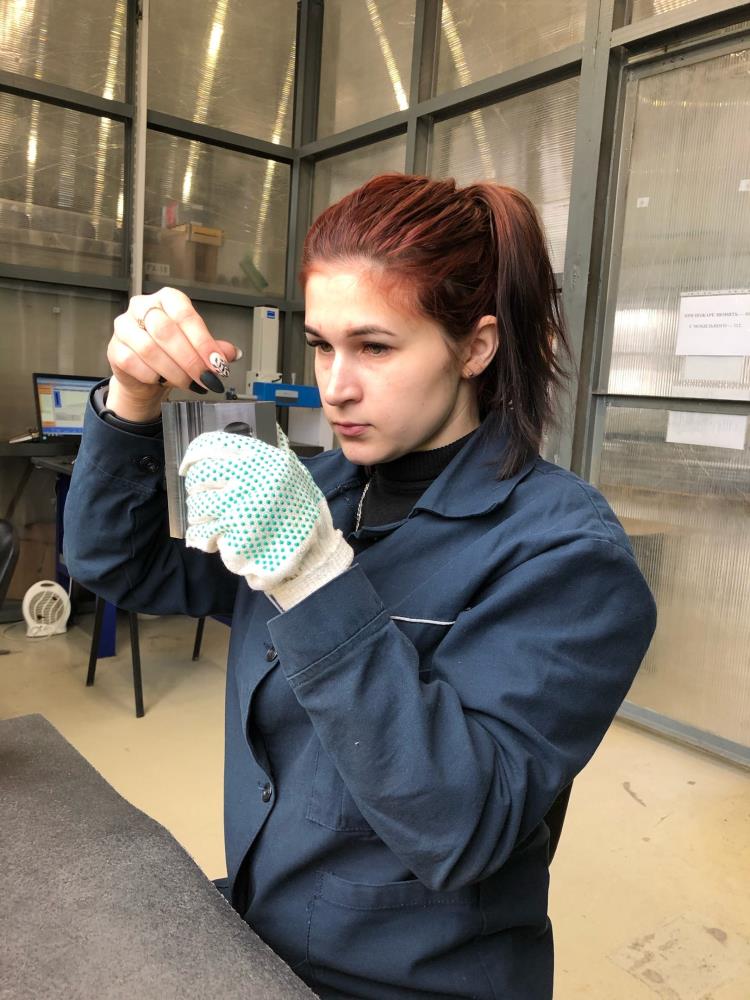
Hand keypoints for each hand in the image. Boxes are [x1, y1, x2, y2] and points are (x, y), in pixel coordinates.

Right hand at [106, 287, 240, 420]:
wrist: (145, 374)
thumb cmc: (172, 353)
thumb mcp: (196, 348)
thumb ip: (214, 348)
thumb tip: (232, 353)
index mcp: (168, 299)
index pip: (186, 315)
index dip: (203, 342)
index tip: (217, 363)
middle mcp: (143, 307)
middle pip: (166, 331)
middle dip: (190, 360)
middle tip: (206, 378)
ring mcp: (125, 326)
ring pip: (150, 349)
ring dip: (174, 371)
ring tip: (188, 383)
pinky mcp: (115, 348)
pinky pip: (134, 363)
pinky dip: (152, 376)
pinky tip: (161, 381)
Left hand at [179, 426, 352, 608]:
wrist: (313, 555)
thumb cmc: (300, 513)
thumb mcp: (293, 474)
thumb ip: (266, 458)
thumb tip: (231, 449)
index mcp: (264, 460)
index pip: (214, 445)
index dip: (194, 456)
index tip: (188, 466)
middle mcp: (251, 480)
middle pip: (200, 476)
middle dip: (197, 489)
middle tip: (206, 499)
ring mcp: (240, 509)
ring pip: (197, 506)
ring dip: (200, 517)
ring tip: (216, 523)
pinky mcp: (233, 537)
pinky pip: (201, 534)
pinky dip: (203, 538)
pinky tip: (216, 540)